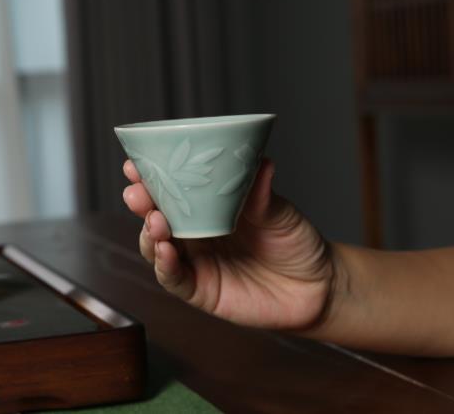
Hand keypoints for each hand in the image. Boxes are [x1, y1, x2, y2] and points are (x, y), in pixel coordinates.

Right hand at [122, 158, 333, 329]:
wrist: (318, 287)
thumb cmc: (297, 242)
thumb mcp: (281, 213)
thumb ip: (263, 194)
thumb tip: (261, 162)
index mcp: (208, 206)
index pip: (171, 189)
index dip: (149, 177)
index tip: (135, 165)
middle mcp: (195, 232)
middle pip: (155, 215)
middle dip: (141, 202)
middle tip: (138, 193)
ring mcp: (195, 261)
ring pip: (156, 246)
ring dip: (149, 233)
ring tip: (156, 222)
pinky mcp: (200, 290)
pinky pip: (173, 278)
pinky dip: (164, 265)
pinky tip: (165, 251)